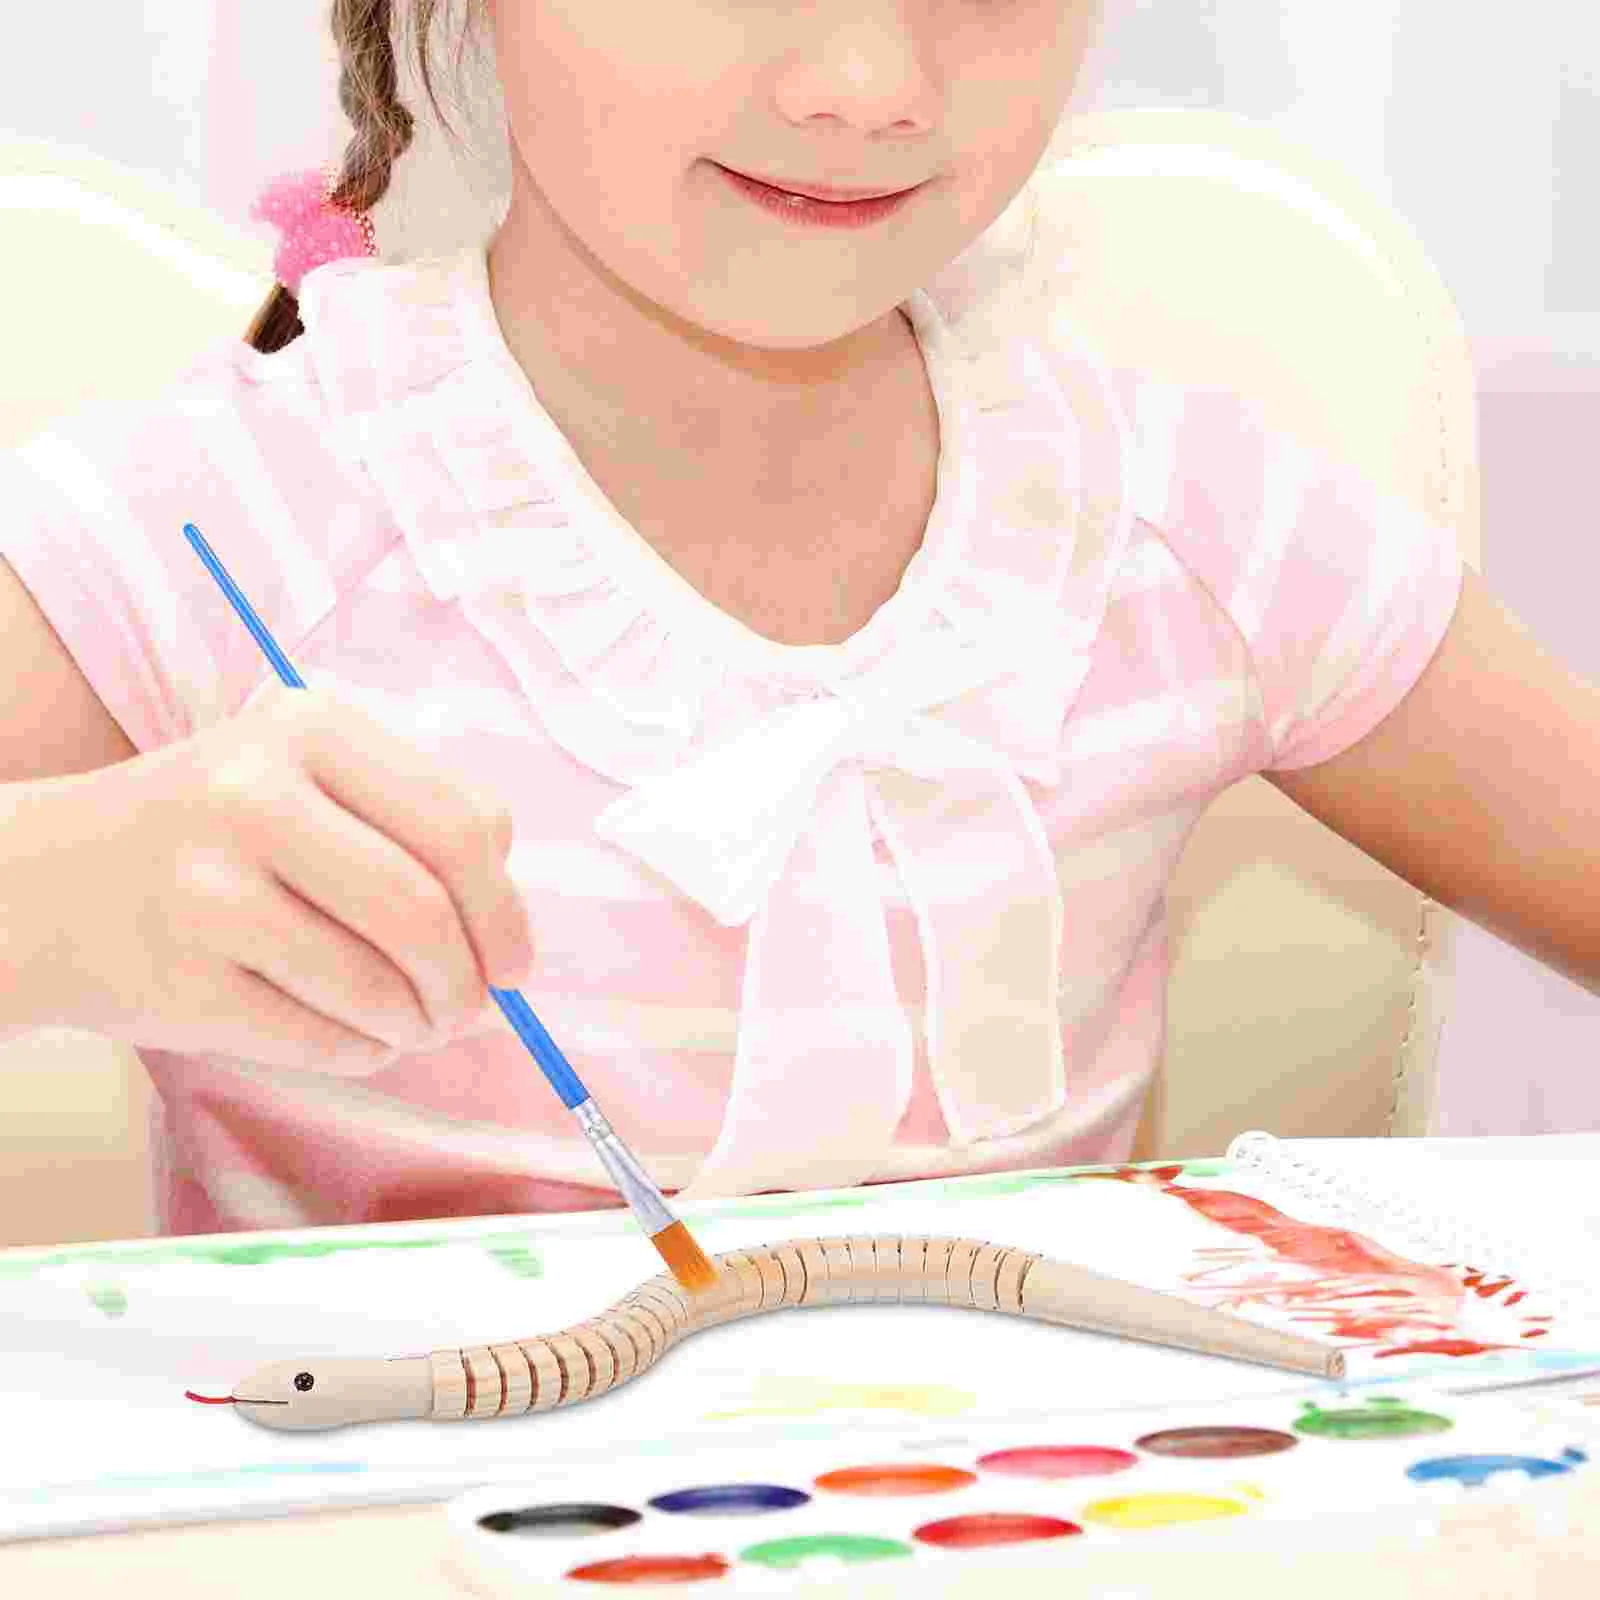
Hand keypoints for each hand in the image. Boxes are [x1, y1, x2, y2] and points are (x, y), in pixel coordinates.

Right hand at [29, 682, 534, 1072]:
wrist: (45, 880)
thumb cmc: (215, 833)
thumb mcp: (310, 781)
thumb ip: (417, 834)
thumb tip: (510, 948)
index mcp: (308, 728)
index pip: (462, 826)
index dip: (506, 909)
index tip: (514, 960)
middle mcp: (252, 795)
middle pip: (423, 910)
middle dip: (471, 981)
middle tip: (475, 1010)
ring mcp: (206, 888)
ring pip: (377, 986)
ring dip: (420, 1024)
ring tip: (416, 1024)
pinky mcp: (178, 979)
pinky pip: (320, 1039)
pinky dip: (364, 1051)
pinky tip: (360, 1036)